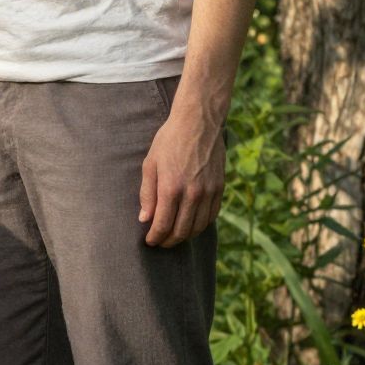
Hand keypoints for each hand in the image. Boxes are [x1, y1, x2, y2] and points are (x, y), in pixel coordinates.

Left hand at [139, 100, 224, 247]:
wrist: (199, 122)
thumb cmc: (169, 141)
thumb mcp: (150, 164)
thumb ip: (147, 194)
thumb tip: (144, 219)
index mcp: (171, 188)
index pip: (162, 225)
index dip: (155, 238)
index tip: (149, 241)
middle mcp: (192, 194)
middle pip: (181, 231)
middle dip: (168, 241)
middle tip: (160, 242)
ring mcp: (208, 192)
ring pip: (198, 227)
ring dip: (185, 236)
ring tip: (175, 235)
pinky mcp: (220, 188)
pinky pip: (211, 216)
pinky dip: (201, 225)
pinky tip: (191, 223)